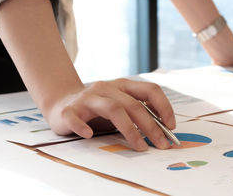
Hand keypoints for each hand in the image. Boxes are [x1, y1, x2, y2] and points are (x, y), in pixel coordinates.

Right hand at [44, 78, 175, 150]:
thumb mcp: (121, 106)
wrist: (61, 104)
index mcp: (123, 85)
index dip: (164, 106)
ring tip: (140, 147)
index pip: (150, 89)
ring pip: (113, 109)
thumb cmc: (98, 109)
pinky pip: (76, 117)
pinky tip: (89, 135)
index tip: (171, 126)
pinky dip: (82, 126)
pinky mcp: (69, 110)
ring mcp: (87, 98)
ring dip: (130, 130)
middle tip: (161, 144)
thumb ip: (138, 113)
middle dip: (151, 126)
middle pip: (134, 104)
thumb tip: (165, 130)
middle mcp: (107, 88)